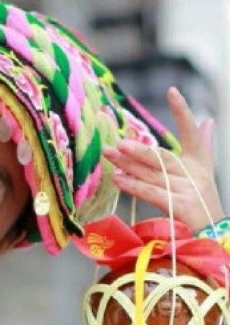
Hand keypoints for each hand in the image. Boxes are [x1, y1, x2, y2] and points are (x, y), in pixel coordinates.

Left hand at [102, 87, 224, 231]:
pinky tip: (118, 179)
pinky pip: (151, 193)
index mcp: (199, 162)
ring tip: (110, 156)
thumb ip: (203, 146)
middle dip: (138, 149)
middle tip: (117, 142)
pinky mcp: (180, 206)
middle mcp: (194, 173)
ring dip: (129, 165)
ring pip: (153, 173)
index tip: (172, 91)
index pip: (191, 131)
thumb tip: (207, 120)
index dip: (183, 111)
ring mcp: (187, 189)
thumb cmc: (202, 202)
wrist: (213, 234)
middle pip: (162, 157)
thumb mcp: (204, 172)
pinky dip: (134, 185)